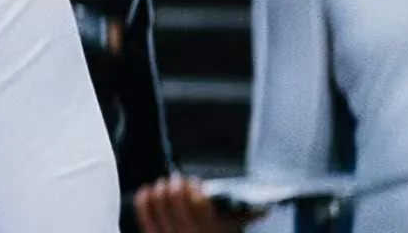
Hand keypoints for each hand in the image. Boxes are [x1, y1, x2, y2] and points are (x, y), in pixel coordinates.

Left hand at [133, 174, 258, 232]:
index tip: (196, 183)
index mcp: (209, 231)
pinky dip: (145, 198)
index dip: (195, 187)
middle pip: (175, 197)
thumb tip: (263, 207)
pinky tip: (149, 191)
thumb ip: (244, 218)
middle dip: (177, 182)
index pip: (198, 201)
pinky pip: (143, 212)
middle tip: (180, 180)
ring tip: (166, 185)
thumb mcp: (232, 231)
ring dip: (161, 187)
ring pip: (158, 201)